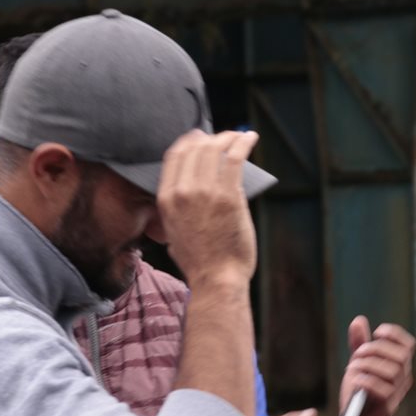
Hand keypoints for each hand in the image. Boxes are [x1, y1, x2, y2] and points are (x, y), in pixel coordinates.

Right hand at [156, 130, 258, 289]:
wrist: (216, 278)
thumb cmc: (199, 261)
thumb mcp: (172, 233)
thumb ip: (175, 211)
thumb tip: (186, 195)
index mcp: (166, 199)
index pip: (173, 156)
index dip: (188, 141)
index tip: (199, 137)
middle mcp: (182, 191)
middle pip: (195, 148)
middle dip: (210, 138)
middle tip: (223, 137)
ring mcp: (205, 192)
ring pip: (214, 149)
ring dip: (229, 137)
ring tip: (239, 136)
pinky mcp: (229, 196)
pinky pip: (235, 158)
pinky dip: (243, 143)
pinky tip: (250, 138)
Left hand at [340, 316, 414, 415]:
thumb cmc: (359, 391)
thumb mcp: (359, 363)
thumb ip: (359, 343)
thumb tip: (359, 320)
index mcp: (399, 366)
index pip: (408, 344)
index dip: (394, 334)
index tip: (376, 332)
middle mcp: (403, 379)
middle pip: (400, 356)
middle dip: (376, 349)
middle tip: (358, 353)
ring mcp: (398, 393)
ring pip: (392, 371)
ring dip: (368, 364)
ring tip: (353, 367)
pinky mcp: (388, 407)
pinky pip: (383, 389)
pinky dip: (365, 380)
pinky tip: (354, 379)